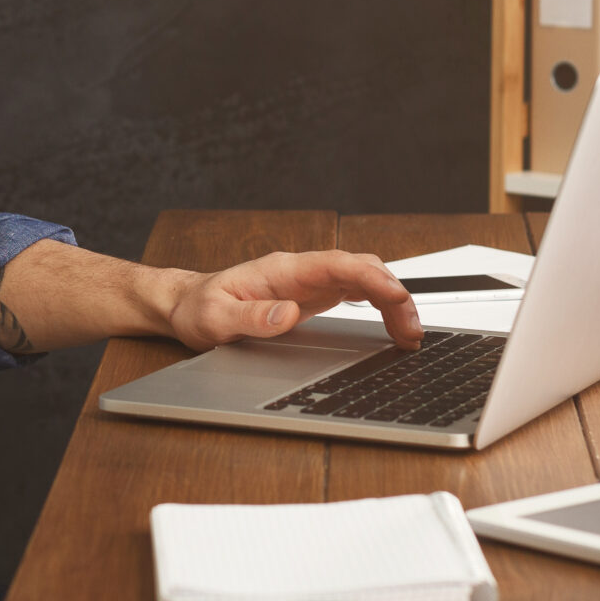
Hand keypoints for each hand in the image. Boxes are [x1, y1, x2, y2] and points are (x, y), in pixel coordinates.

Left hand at [163, 251, 421, 352]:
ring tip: (410, 336)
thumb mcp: (216, 318)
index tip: (397, 296)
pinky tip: (392, 326)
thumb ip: (250, 316)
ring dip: (392, 302)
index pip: (338, 264)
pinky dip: (379, 306)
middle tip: (412, 333)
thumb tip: (286, 314)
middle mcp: (301, 271)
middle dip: (394, 295)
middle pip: (360, 269)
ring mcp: (309, 282)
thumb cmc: (199, 309)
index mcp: (283, 270)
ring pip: (363, 280)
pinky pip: (355, 293)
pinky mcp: (312, 295)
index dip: (372, 277)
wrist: (186, 304)